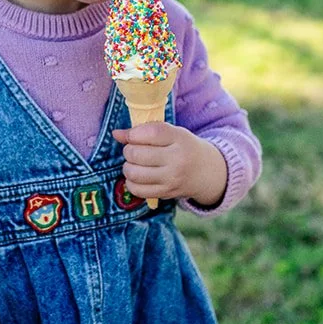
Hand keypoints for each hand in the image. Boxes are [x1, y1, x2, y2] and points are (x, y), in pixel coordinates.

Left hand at [112, 122, 228, 206]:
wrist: (206, 171)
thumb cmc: (183, 147)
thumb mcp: (171, 133)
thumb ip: (144, 130)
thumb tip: (116, 134)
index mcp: (180, 138)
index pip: (150, 133)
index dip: (133, 134)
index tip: (132, 136)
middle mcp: (177, 159)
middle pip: (136, 154)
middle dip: (128, 150)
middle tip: (134, 150)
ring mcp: (172, 179)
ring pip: (133, 173)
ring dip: (128, 166)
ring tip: (134, 163)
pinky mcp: (166, 193)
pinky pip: (137, 190)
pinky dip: (131, 182)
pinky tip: (138, 176)